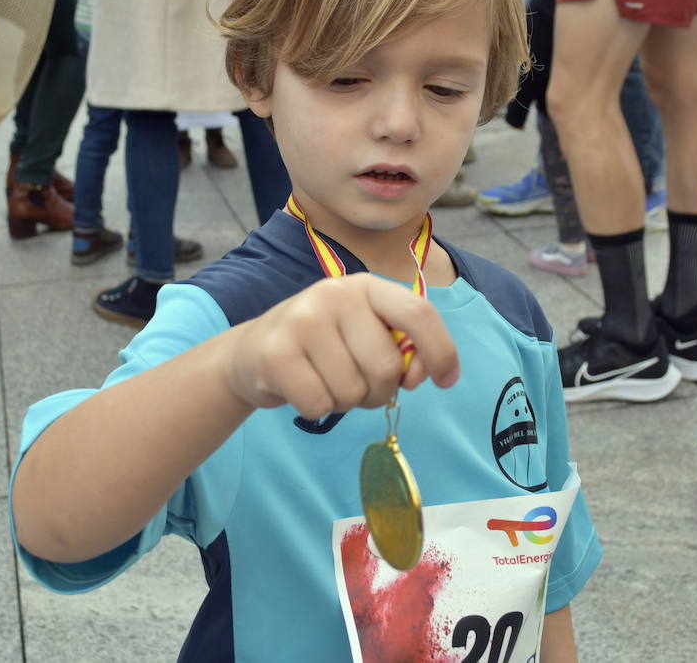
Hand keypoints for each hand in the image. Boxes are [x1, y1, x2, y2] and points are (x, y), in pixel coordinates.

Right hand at [219, 274, 460, 420]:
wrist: (250, 353)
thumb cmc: (321, 348)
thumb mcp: (363, 335)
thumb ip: (398, 348)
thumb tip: (418, 374)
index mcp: (365, 286)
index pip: (418, 313)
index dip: (441, 351)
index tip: (446, 381)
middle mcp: (335, 294)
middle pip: (387, 366)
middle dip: (378, 391)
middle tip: (355, 384)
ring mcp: (303, 320)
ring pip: (353, 391)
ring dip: (344, 402)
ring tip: (323, 381)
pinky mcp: (276, 353)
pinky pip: (320, 404)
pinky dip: (315, 409)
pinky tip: (300, 389)